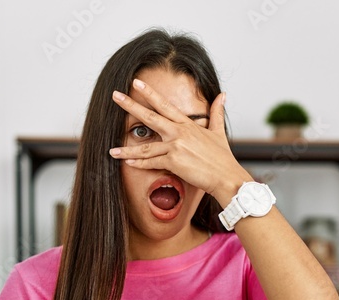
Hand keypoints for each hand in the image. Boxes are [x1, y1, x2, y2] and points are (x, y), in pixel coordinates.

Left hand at [108, 79, 249, 203]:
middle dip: (130, 106)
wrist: (226, 176)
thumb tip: (223, 95)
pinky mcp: (174, 162)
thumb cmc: (222, 158)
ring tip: (112, 150)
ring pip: (145, 147)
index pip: (165, 105)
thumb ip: (217, 112)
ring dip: (126, 149)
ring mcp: (175, 147)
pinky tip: (128, 163)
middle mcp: (179, 132)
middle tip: (115, 96)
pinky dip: (139, 164)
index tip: (136, 83)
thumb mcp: (219, 132)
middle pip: (150, 116)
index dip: (149, 93)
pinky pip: (152, 163)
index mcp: (187, 124)